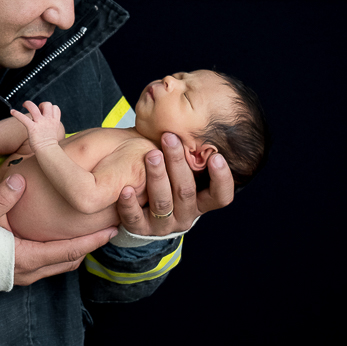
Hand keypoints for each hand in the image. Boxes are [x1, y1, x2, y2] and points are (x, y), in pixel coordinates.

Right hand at [0, 173, 114, 286]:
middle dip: (90, 245)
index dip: (92, 240)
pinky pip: (48, 264)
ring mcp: (22, 275)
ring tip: (90, 231)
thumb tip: (20, 181)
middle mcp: (28, 271)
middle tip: (108, 227)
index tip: (112, 228)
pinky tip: (61, 238)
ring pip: (59, 264)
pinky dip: (61, 253)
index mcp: (25, 258)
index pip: (68, 251)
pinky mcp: (15, 273)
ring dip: (76, 249)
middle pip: (69, 260)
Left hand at [10, 101, 64, 151]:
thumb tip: (41, 123)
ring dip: (28, 104)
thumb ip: (49, 125)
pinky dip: (16, 114)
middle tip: (36, 110)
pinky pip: (23, 118)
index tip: (44, 111)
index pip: (55, 108)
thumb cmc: (49, 145)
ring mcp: (40, 123)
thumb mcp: (53, 132)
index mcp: (54, 121)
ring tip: (24, 105)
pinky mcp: (32, 128)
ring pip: (34, 107)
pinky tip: (12, 111)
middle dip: (41, 104)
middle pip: (47, 104)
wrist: (48, 151)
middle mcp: (48, 120)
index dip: (50, 108)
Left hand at [116, 132, 234, 237]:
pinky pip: (135, 219)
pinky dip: (130, 204)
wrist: (142, 215)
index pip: (220, 196)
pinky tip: (125, 189)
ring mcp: (164, 225)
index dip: (221, 179)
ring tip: (150, 155)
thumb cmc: (166, 182)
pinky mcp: (140, 230)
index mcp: (201, 202)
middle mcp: (186, 216)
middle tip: (169, 138)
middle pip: (186, 191)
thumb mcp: (180, 172)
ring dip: (157, 177)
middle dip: (177, 163)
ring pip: (162, 202)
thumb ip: (186, 154)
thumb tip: (190, 115)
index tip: (216, 156)